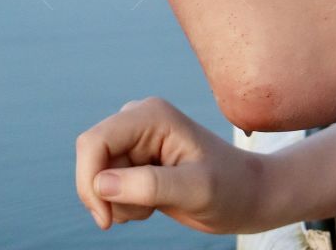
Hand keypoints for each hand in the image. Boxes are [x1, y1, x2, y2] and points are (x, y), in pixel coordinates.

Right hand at [75, 96, 267, 234]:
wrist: (247, 195)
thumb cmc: (230, 188)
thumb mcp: (195, 189)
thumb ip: (150, 185)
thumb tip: (102, 183)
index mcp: (152, 115)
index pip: (94, 141)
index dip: (88, 181)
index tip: (105, 220)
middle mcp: (139, 120)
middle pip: (91, 158)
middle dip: (106, 195)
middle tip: (142, 214)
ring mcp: (137, 139)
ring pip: (98, 176)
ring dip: (118, 202)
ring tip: (156, 206)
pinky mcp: (137, 159)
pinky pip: (108, 185)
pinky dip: (124, 204)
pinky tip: (153, 203)